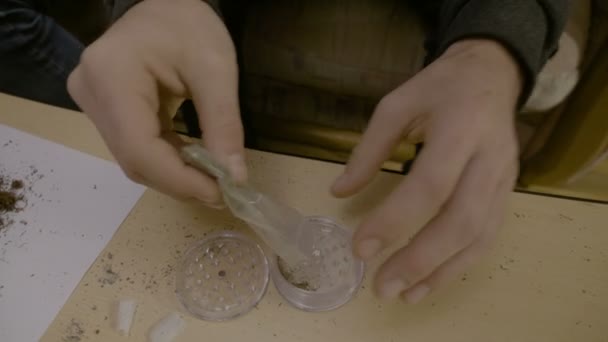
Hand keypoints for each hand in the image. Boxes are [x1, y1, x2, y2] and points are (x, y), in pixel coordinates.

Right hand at [67, 0, 245, 206]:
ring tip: (213, 181)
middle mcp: (91, 95)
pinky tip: (195, 165)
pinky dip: (167, 161)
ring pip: (134, 159)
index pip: (139, 149)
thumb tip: (234, 178)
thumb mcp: (216, 70)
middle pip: (134, 159)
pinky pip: (136, 147)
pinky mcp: (106, 110)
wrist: (166, 1)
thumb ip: (223, 124)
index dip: (179, 180)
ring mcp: (94, 104)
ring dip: (175, 175)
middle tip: (221, 192)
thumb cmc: (189, 25)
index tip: (218, 194)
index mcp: (111, 77)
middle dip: (180, 181)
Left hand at [332, 39, 521, 302]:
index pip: (429, 185)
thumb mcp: (397, 104)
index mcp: (460, 128)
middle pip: (460, 220)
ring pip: (478, 236)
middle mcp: (488, 159)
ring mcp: (503, 179)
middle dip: (420, 259)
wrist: (492, 74)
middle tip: (382, 287)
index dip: (395, 220)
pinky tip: (430, 282)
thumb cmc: (439, 87)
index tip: (360, 247)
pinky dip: (459, 264)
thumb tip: (338, 192)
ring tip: (404, 295)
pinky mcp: (507, 192)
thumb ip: (368, 149)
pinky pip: (487, 236)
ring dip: (441, 272)